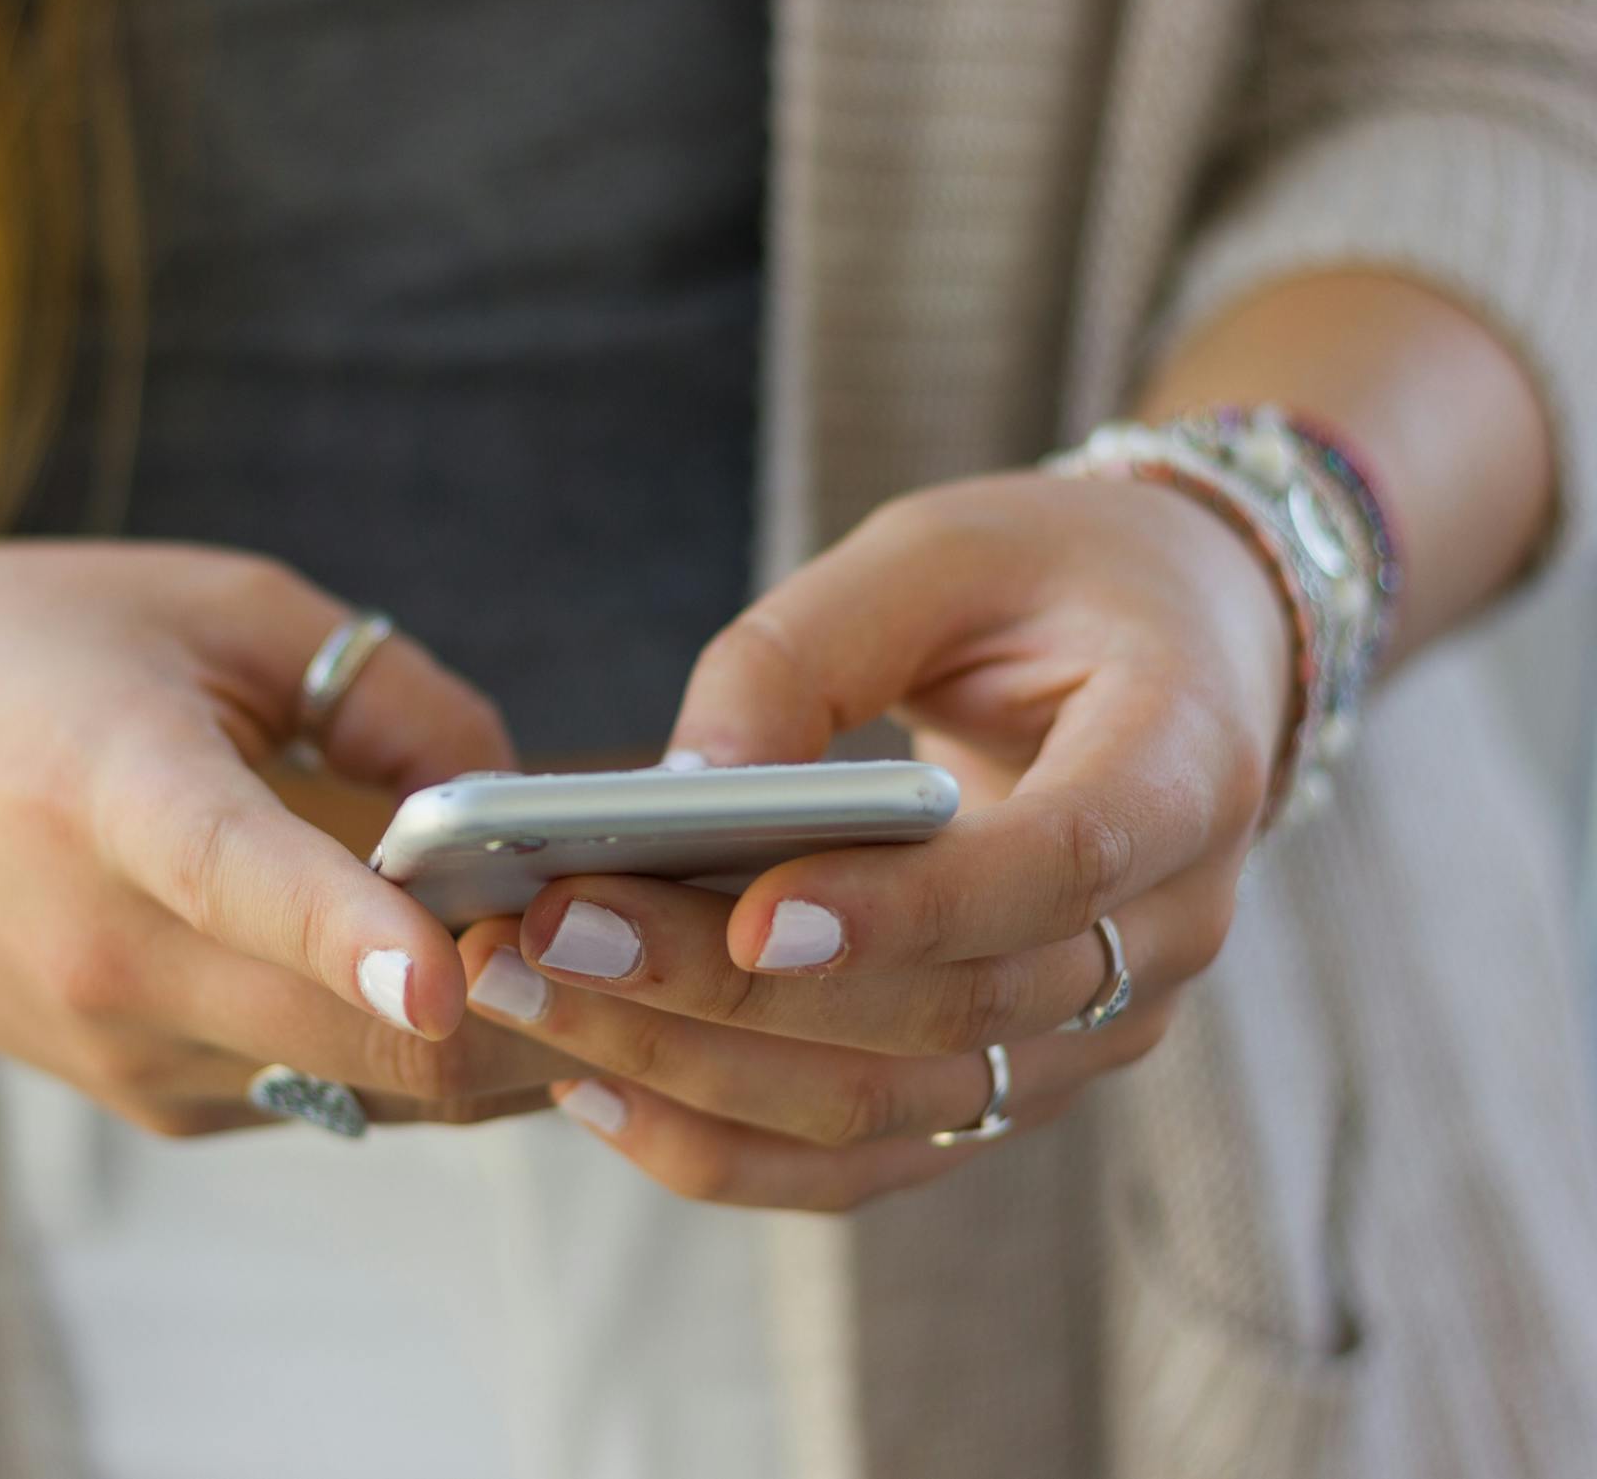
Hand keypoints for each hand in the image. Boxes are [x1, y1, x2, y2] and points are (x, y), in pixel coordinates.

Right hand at [0, 541, 578, 1132]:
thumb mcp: (219, 606)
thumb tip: (508, 805)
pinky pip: (312, 1092)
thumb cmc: (30, 646)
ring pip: (363, 1087)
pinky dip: (391, 1047)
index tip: (450, 972)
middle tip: (631, 927)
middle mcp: (105, 950)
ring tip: (555, 942)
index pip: (246, 879)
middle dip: (521, 1005)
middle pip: (358, 1035)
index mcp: (116, 796)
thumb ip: (388, 693)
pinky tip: (428, 971)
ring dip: (477, 1038)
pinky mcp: (129, 1094)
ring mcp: (113, 1045)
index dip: (357, 932)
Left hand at [460, 470, 1292, 1206]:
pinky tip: (595, 1087)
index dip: (908, 907)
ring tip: (524, 1000)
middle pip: (946, 1013)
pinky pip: (871, 1153)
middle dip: (726, 990)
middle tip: (541, 935)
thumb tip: (669, 790)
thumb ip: (803, 654)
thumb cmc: (1048, 580)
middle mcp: (1165, 931)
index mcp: (1183, 765)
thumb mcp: (934, 553)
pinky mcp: (1017, 1079)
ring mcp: (1096, 1029)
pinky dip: (730, 1144)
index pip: (1057, 866)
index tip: (754, 911)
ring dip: (694, 1075)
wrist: (1178, 655)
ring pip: (895, 1108)